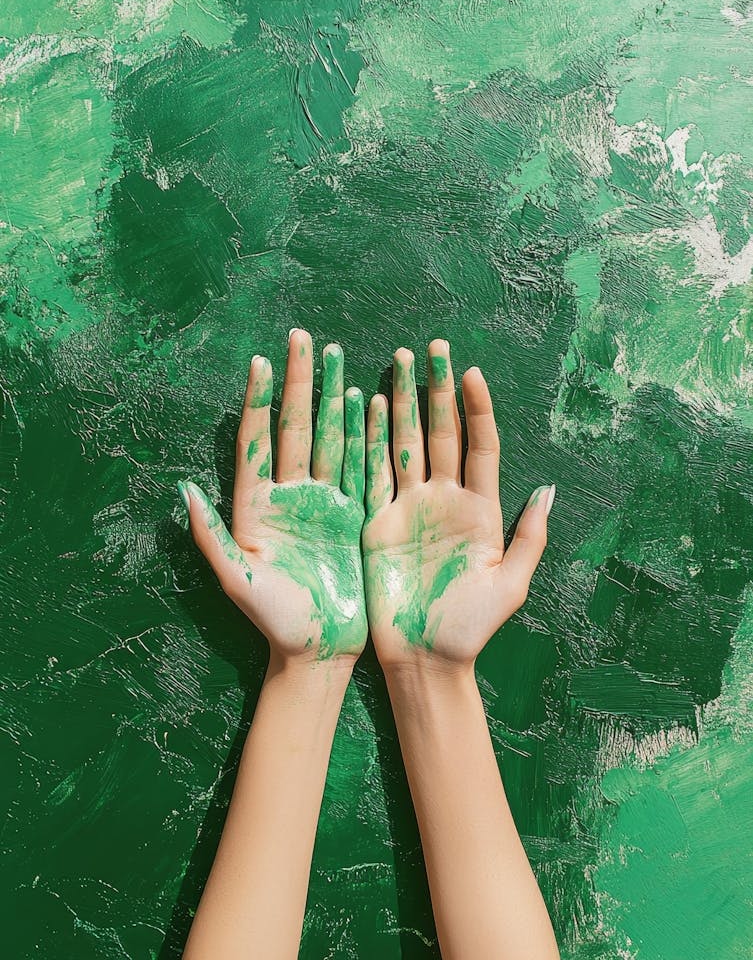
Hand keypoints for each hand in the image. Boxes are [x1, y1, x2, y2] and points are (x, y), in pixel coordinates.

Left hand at [178, 329, 367, 662]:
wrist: (318, 651)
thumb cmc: (274, 622)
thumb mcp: (238, 580)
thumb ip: (211, 535)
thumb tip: (183, 488)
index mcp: (257, 506)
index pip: (257, 441)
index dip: (259, 401)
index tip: (261, 360)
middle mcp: (290, 495)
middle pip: (295, 427)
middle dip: (299, 383)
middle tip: (303, 339)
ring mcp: (324, 502)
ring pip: (328, 437)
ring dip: (332, 397)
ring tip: (338, 357)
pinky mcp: (352, 515)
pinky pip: (359, 465)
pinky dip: (363, 433)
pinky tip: (368, 402)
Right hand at [362, 339, 553, 669]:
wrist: (424, 659)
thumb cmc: (470, 628)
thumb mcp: (509, 584)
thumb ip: (530, 537)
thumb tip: (550, 489)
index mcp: (480, 510)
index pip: (480, 446)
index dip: (478, 409)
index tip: (472, 372)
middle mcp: (444, 500)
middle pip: (442, 433)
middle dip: (437, 389)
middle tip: (432, 347)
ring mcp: (409, 507)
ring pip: (405, 443)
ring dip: (403, 403)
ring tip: (398, 361)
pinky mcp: (378, 521)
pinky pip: (373, 472)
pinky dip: (370, 439)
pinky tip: (369, 405)